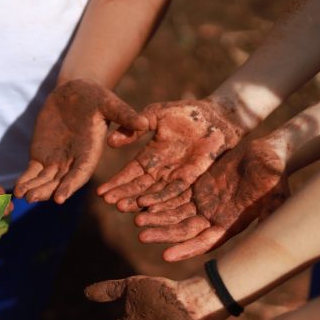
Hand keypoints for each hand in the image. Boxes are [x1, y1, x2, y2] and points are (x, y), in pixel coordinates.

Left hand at [15, 79, 147, 203]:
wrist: (74, 92)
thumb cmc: (95, 97)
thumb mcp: (110, 103)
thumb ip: (124, 115)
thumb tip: (145, 122)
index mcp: (90, 153)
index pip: (80, 173)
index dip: (70, 185)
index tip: (60, 197)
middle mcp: (73, 162)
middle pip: (60, 182)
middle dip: (47, 191)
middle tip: (34, 198)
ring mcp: (56, 161)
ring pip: (45, 180)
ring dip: (35, 189)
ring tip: (24, 196)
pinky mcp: (41, 156)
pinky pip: (32, 173)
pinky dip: (25, 181)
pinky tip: (17, 190)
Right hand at [97, 99, 244, 210]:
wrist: (218, 117)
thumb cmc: (186, 113)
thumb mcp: (155, 115)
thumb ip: (134, 127)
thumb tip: (110, 142)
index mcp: (150, 156)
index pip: (130, 173)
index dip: (117, 182)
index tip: (101, 192)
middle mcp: (161, 170)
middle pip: (139, 187)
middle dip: (124, 195)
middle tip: (109, 203)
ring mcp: (176, 176)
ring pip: (154, 193)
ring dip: (138, 201)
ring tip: (123, 207)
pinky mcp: (192, 179)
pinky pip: (175, 192)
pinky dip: (161, 200)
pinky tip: (147, 207)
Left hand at [136, 137, 289, 261]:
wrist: (270, 152)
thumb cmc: (277, 173)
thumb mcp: (276, 194)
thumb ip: (269, 212)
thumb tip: (268, 230)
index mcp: (231, 225)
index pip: (204, 243)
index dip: (186, 249)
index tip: (166, 256)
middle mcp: (214, 219)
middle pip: (183, 230)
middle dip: (163, 233)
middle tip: (142, 235)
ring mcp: (204, 205)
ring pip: (175, 214)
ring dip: (156, 218)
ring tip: (137, 220)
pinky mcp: (197, 189)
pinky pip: (173, 196)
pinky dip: (159, 200)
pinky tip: (142, 202)